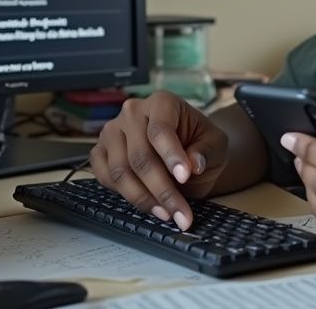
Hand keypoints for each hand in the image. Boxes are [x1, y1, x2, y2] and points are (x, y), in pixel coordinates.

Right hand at [91, 91, 227, 229]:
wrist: (185, 150)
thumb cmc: (199, 143)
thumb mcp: (215, 144)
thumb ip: (206, 151)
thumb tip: (194, 165)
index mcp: (162, 102)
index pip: (160, 129)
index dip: (171, 155)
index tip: (184, 177)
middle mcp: (132, 112)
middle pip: (140, 156)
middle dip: (162, 189)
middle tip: (180, 213)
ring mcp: (112, 132)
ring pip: (120, 172)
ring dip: (144, 199)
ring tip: (168, 214)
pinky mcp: (100, 152)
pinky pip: (105, 178)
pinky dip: (125, 196)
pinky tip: (149, 206)